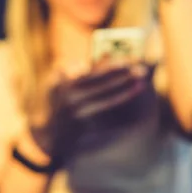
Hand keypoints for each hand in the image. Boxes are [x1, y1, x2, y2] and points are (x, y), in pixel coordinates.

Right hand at [30, 62, 155, 159]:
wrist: (50, 134)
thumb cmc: (56, 103)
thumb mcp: (56, 83)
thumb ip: (71, 68)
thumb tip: (96, 58)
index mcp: (65, 85)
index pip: (92, 73)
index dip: (111, 66)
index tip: (127, 60)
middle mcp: (72, 99)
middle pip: (103, 85)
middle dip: (123, 76)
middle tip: (141, 69)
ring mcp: (79, 114)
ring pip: (107, 100)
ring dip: (126, 90)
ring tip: (141, 83)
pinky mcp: (85, 127)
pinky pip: (107, 114)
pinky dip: (120, 104)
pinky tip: (133, 98)